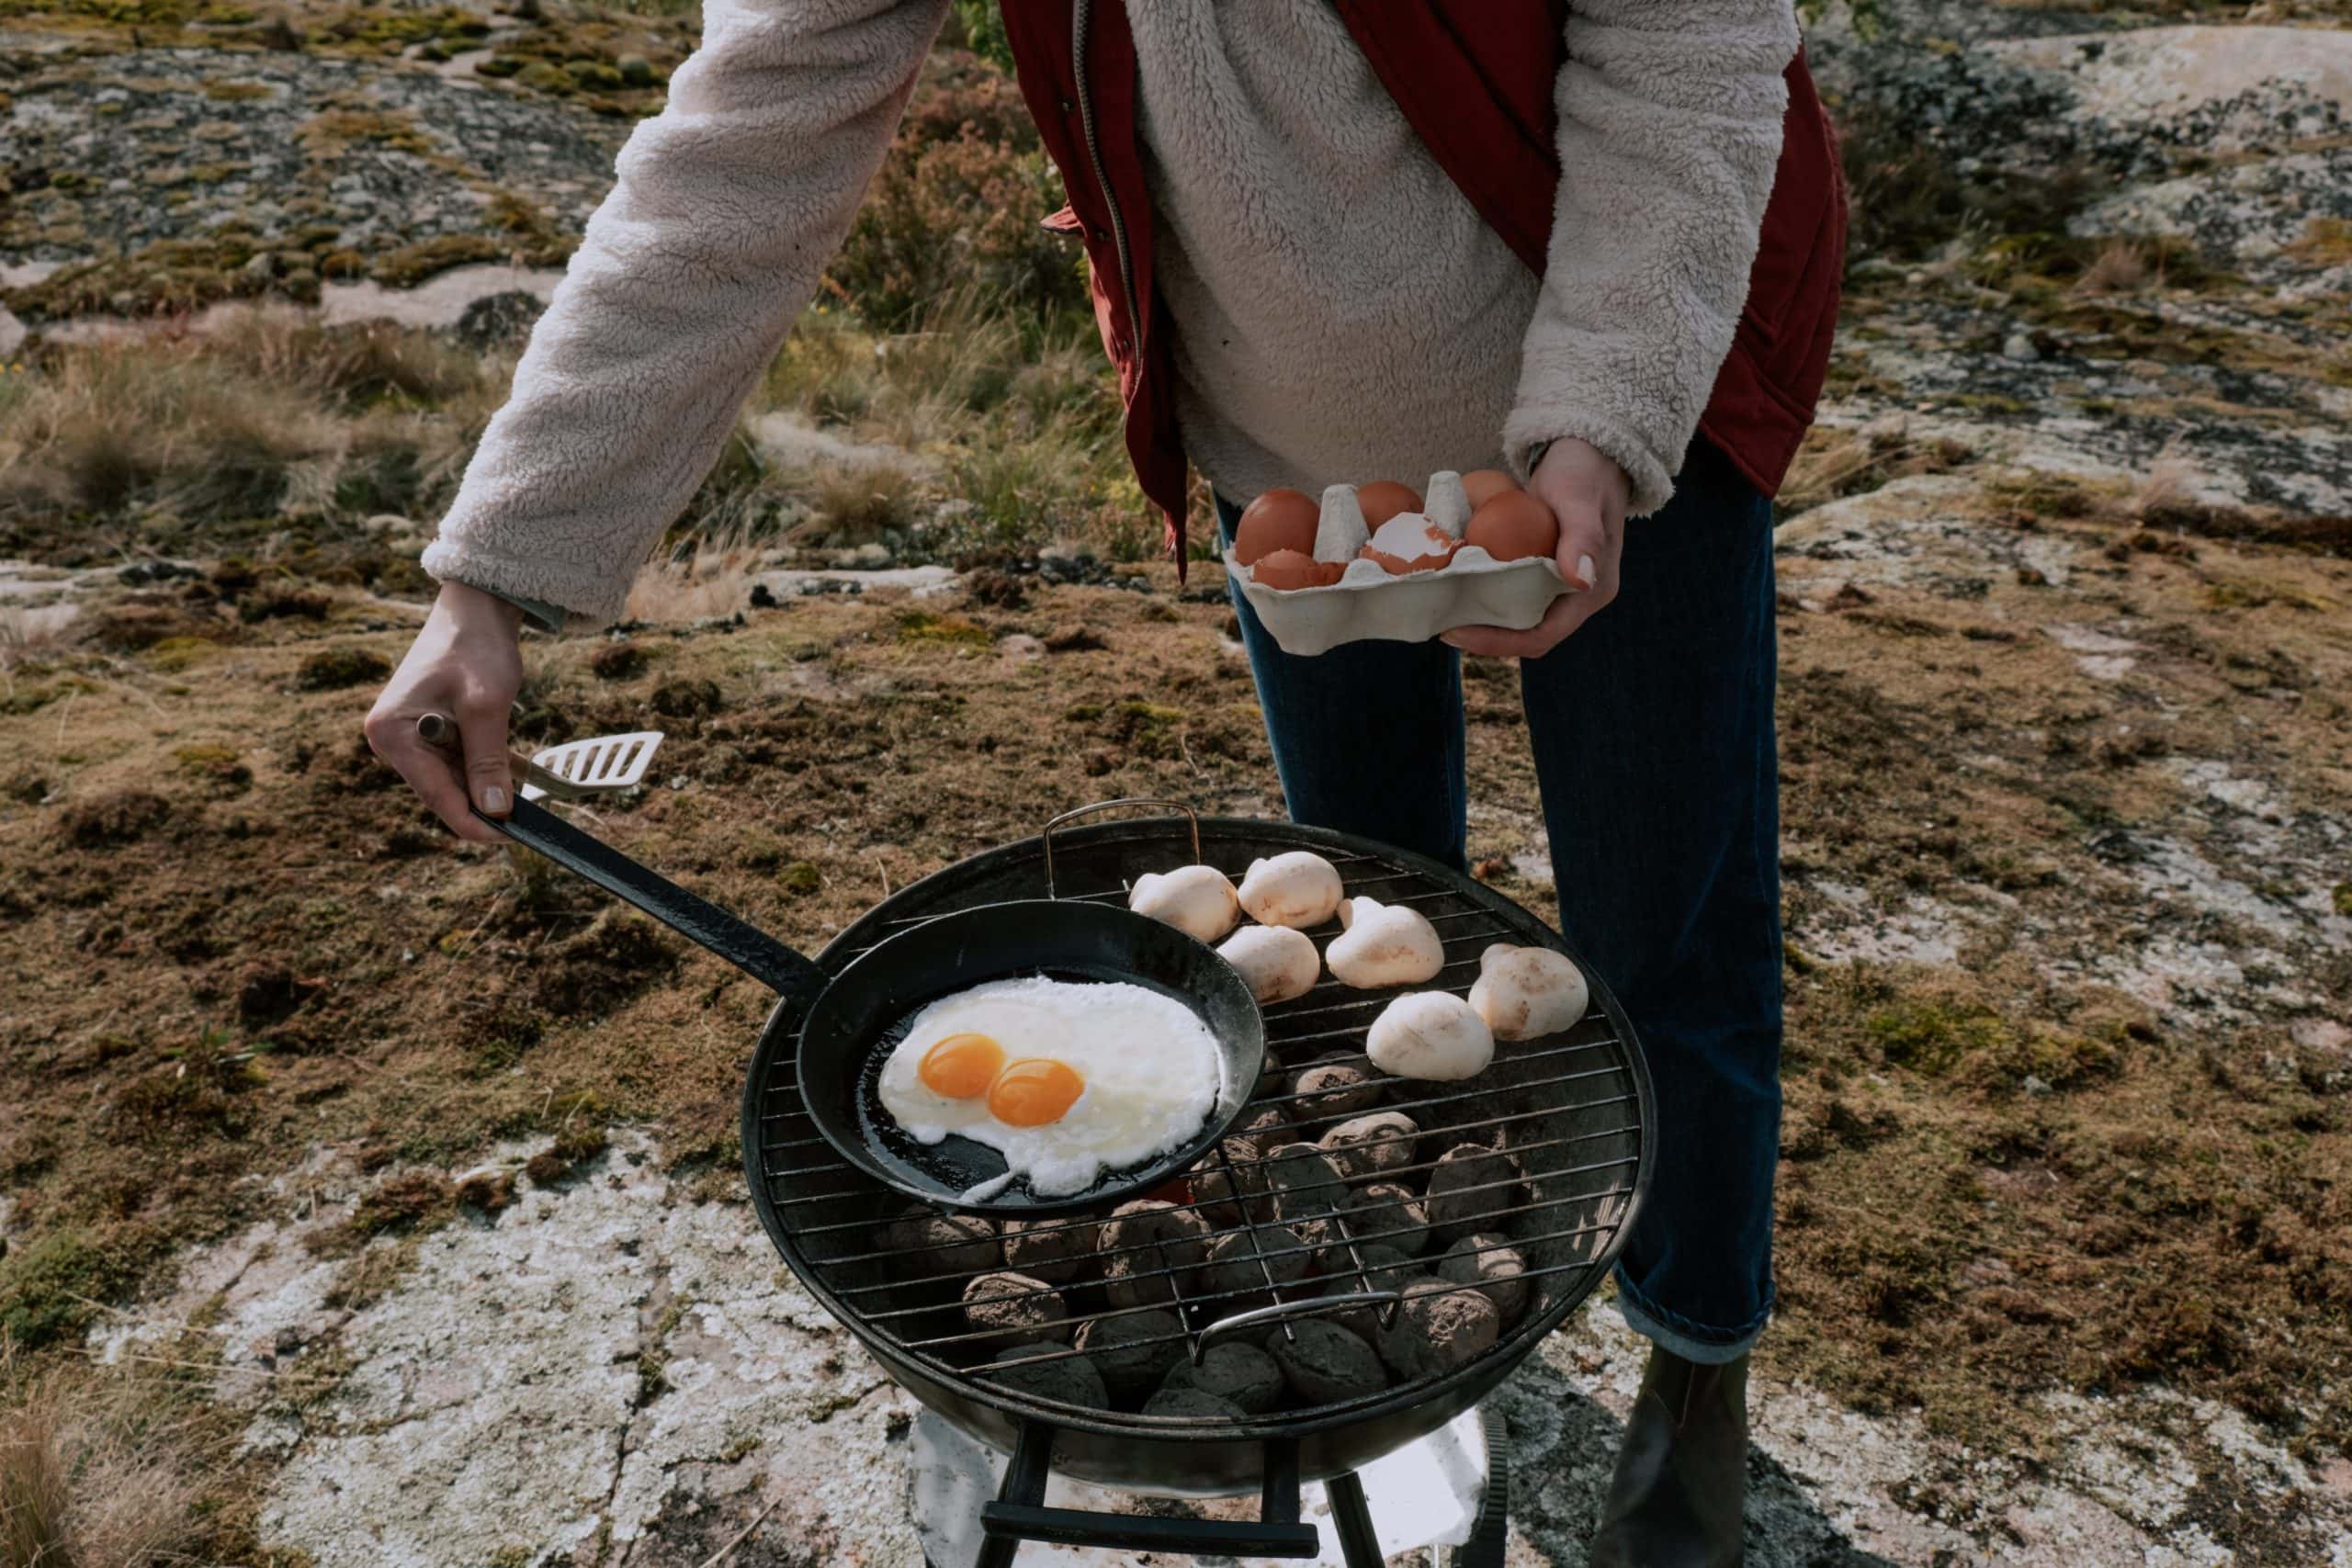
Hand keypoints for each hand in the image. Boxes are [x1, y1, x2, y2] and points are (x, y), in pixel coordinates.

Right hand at [363, 582, 525, 843]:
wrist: (476, 608)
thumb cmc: (477, 647)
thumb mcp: (487, 706)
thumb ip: (488, 762)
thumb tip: (495, 812)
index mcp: (392, 732)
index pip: (435, 794)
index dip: (473, 822)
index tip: (508, 837)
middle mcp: (391, 739)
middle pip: (442, 790)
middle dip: (482, 802)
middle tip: (527, 817)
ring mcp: (408, 737)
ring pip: (454, 779)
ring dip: (487, 783)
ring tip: (526, 788)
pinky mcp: (427, 732)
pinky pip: (458, 763)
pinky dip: (486, 768)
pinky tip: (516, 772)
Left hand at [1442, 437, 1628, 659]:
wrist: (1590, 450)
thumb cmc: (1584, 470)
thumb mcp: (1578, 499)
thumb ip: (1583, 537)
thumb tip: (1580, 580)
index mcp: (1593, 590)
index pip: (1542, 636)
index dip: (1499, 642)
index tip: (1456, 632)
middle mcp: (1579, 596)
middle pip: (1528, 634)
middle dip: (1485, 637)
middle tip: (1441, 626)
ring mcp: (1562, 585)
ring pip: (1519, 618)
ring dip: (1483, 620)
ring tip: (1443, 612)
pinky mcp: (1546, 571)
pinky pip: (1514, 594)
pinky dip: (1486, 595)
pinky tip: (1457, 586)